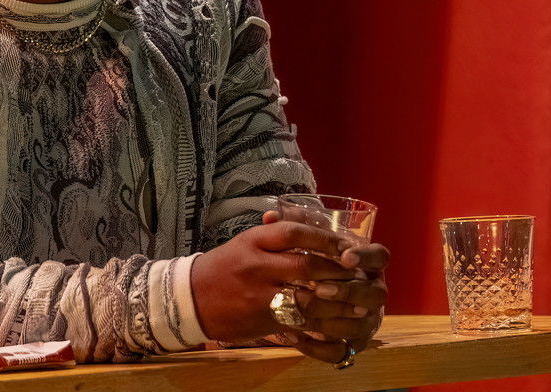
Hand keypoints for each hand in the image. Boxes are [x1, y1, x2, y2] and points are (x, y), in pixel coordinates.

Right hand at [190, 220, 361, 343]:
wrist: (191, 299)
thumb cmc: (224, 267)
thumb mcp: (246, 243)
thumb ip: (277, 235)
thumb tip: (315, 227)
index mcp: (254, 241)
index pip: (293, 232)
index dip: (324, 237)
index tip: (345, 243)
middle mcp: (256, 265)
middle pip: (306, 264)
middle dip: (337, 270)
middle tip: (360, 272)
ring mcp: (258, 294)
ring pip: (307, 296)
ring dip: (338, 300)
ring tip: (360, 302)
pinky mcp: (261, 319)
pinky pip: (299, 321)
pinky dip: (323, 323)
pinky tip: (340, 322)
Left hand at [261, 210, 389, 363]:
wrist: (308, 299)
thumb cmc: (311, 265)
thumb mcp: (307, 244)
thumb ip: (294, 228)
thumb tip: (269, 215)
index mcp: (367, 264)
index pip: (380, 257)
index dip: (366, 257)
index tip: (345, 257)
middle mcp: (371, 292)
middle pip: (376, 294)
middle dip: (348, 291)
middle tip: (321, 288)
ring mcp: (365, 320)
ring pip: (360, 324)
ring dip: (332, 320)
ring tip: (303, 313)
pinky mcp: (349, 344)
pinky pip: (341, 351)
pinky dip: (319, 347)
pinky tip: (296, 336)